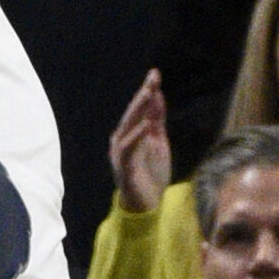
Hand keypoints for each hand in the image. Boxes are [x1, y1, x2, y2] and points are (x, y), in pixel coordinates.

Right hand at [109, 70, 172, 214]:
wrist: (148, 206)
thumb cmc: (151, 174)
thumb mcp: (158, 142)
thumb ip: (156, 120)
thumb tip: (157, 95)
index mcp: (129, 134)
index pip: (138, 109)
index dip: (146, 91)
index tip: (155, 73)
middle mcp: (121, 140)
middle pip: (131, 114)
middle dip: (142, 95)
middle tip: (151, 79)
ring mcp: (121, 154)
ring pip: (127, 127)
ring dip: (138, 111)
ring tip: (148, 95)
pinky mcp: (124, 168)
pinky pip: (128, 149)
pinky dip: (136, 136)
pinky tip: (145, 125)